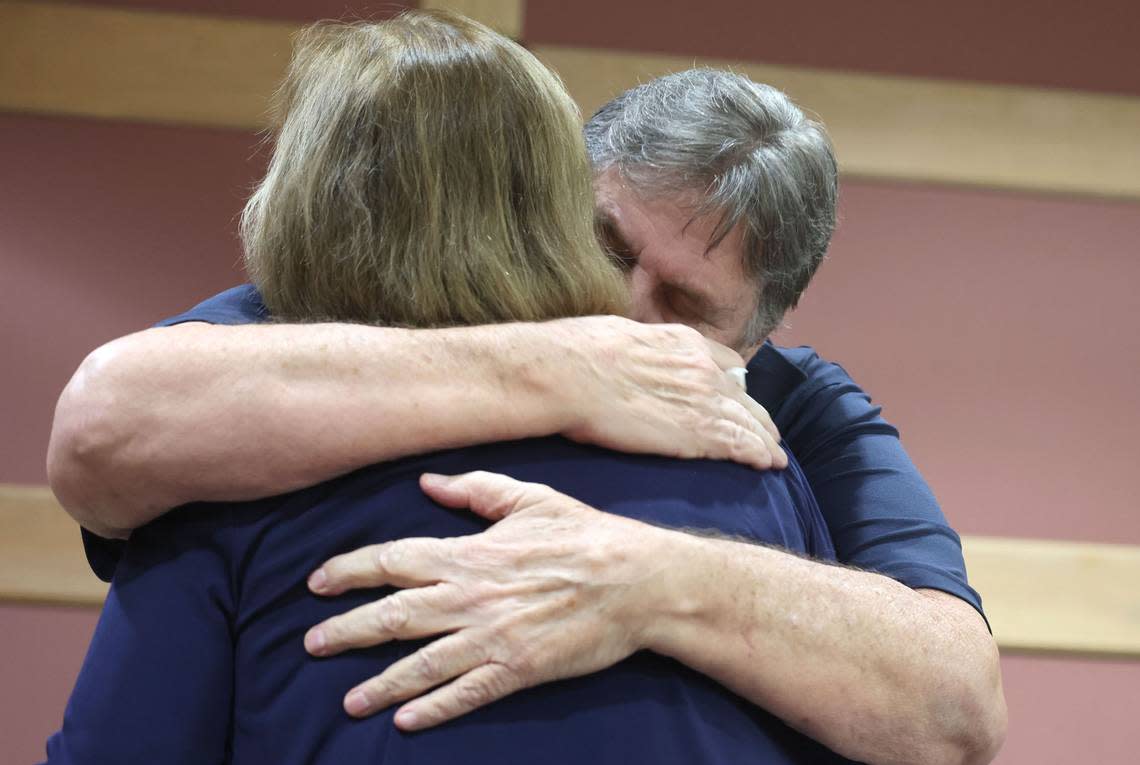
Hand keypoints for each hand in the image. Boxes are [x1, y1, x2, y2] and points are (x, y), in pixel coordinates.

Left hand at [303, 471, 668, 729]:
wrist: (636, 580)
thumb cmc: (585, 534)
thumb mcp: (530, 499)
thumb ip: (475, 490)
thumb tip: (427, 482)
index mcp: (471, 553)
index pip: (394, 561)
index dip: (350, 571)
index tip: (318, 582)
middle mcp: (472, 597)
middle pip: (394, 616)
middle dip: (347, 630)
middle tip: (311, 644)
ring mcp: (494, 636)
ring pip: (422, 663)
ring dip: (380, 682)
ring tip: (348, 700)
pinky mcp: (519, 668)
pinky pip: (467, 693)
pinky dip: (434, 709)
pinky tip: (406, 722)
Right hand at [548, 316, 785, 469]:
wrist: (570, 374)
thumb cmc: (577, 353)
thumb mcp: (618, 335)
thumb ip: (636, 348)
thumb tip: (626, 354)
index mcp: (682, 342)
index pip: (724, 363)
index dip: (734, 383)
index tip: (737, 395)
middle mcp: (701, 368)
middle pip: (743, 396)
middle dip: (757, 415)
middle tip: (767, 431)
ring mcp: (705, 400)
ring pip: (748, 422)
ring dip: (765, 440)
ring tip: (775, 455)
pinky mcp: (699, 433)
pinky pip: (741, 445)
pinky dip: (758, 455)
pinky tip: (767, 464)